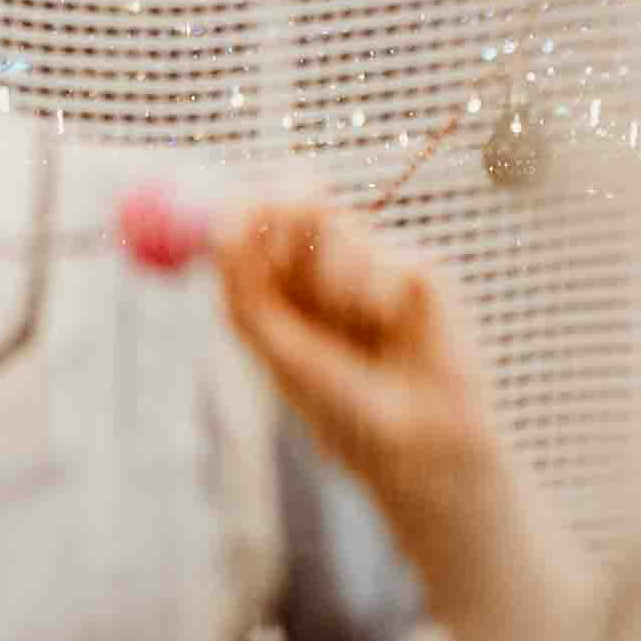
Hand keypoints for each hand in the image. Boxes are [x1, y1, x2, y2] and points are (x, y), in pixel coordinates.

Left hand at [214, 187, 503, 537]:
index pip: (255, 228)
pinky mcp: (418, 270)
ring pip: (339, 230)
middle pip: (297, 208)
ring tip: (350, 328)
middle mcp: (323, 268)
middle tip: (280, 213)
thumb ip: (247, 290)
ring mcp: (371, 264)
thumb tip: (222, 228)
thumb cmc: (339, 401)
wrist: (411, 438)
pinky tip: (392, 329)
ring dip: (332, 275)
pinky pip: (386, 258)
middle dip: (285, 210)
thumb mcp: (276, 348)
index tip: (235, 203)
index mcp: (279, 286)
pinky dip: (377, 295)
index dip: (244, 209)